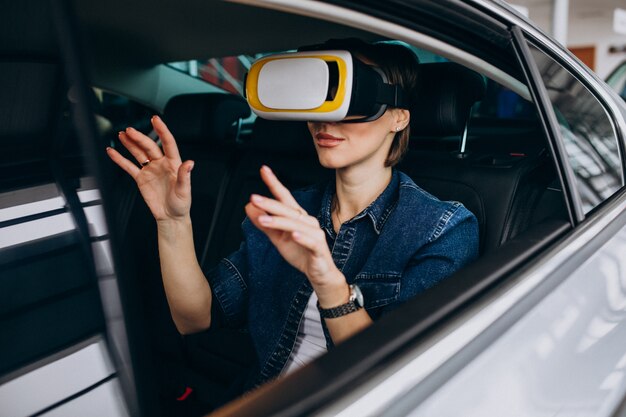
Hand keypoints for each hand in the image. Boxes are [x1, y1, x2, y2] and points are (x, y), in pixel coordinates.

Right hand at [106, 116, 193, 221]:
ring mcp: (150, 170)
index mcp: (174, 164)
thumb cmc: (181, 204)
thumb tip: (190, 163)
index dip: (162, 131)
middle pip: (149, 146)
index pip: (168, 143)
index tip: (155, 119)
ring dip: (130, 143)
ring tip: (121, 134)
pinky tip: (112, 152)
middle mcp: (161, 164)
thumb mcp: (185, 190)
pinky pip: (129, 166)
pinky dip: (120, 159)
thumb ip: (185, 176)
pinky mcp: (141, 178)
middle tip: (129, 131)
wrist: (171, 217)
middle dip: (139, 137)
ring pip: (138, 153)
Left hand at [245, 166, 347, 301]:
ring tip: (263, 220)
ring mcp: (315, 234)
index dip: (274, 183)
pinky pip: (310, 241)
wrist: (320, 274)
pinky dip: (302, 237)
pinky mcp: (319, 248)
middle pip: (287, 209)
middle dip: (270, 203)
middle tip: (254, 197)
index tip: (263, 170)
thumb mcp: (278, 238)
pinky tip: (293, 234)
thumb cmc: (301, 254)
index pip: (284, 197)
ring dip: (279, 221)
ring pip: (296, 224)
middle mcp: (307, 221)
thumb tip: (248, 207)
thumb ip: (264, 224)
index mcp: (297, 217)